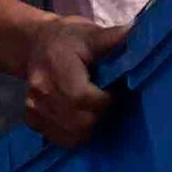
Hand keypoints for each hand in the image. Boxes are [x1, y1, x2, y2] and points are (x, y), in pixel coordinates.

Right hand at [20, 16, 126, 148]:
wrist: (37, 44)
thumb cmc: (69, 38)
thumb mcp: (91, 33)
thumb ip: (113, 38)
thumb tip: (139, 32)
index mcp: (55, 68)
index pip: (83, 98)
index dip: (105, 100)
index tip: (113, 91)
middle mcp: (40, 92)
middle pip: (81, 121)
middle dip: (100, 114)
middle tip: (105, 99)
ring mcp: (34, 108)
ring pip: (74, 135)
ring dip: (90, 125)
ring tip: (93, 106)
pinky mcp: (32, 120)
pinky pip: (63, 139)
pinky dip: (77, 132)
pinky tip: (80, 115)